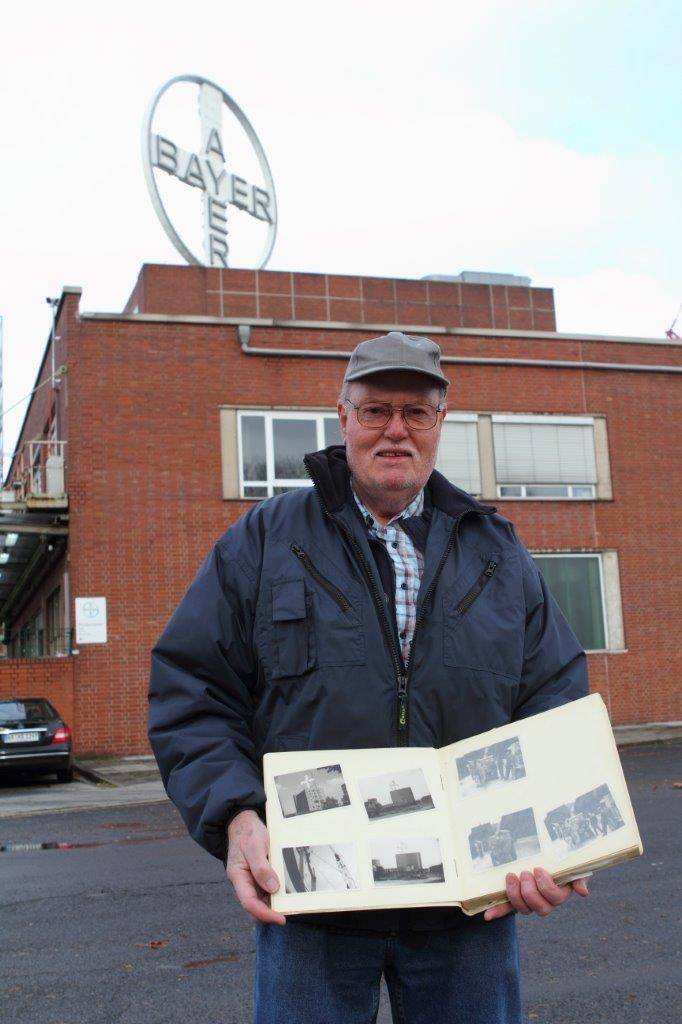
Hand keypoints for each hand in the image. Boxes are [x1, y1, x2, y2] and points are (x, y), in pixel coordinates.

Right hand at [226, 809, 285, 925]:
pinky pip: (267, 889)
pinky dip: (277, 893)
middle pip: (256, 905)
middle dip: (271, 912)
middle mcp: (244, 882)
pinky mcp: (259, 875)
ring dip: (275, 903)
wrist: (244, 821)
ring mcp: (252, 880)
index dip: (264, 914)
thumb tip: (273, 888)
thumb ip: (261, 868)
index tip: (281, 918)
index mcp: (238, 876)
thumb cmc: (247, 832)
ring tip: (291, 903)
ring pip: (262, 899)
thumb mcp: (254, 846)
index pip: (249, 903)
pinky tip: (288, 891)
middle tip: (290, 912)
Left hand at [484, 867, 588, 920]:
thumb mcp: (572, 864)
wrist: (543, 853)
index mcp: (558, 893)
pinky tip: (487, 915)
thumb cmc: (560, 859)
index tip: (538, 869)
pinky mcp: (513, 898)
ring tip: (511, 876)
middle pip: (539, 908)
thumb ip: (579, 876)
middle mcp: (544, 901)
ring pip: (523, 908)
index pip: (555, 899)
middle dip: (530, 891)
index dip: (546, 887)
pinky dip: (497, 912)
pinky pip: (506, 908)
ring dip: (515, 895)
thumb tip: (582, 892)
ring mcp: (528, 901)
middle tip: (524, 872)